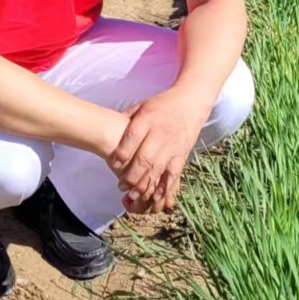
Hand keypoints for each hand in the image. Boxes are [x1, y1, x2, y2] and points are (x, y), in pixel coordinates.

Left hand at [106, 88, 212, 213]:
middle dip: (132, 175)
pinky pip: (173, 174)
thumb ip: (127, 120)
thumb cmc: (162, 105)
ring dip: (145, 185)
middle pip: (145, 158)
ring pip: (158, 169)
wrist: (190, 102)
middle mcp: (160, 133)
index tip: (113, 164)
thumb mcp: (142, 106)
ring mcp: (173, 146)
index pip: (133, 137)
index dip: (122, 153)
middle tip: (121, 186)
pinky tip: (155, 197)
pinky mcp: (182, 155)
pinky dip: (164, 187)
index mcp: (148, 119)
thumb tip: (108, 131)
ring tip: (133, 195)